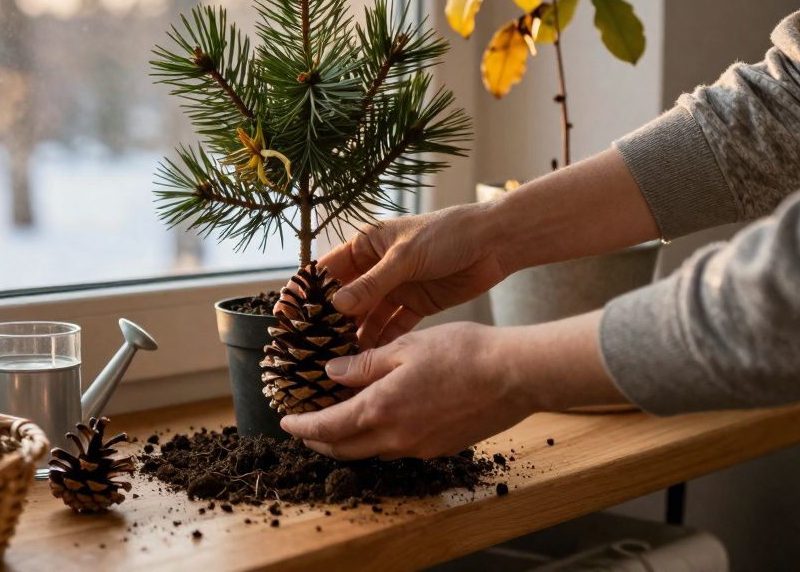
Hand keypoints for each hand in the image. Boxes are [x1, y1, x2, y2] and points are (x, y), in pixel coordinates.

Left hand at [280, 313, 625, 459]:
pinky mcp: (439, 449)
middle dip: (319, 441)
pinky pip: (398, 449)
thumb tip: (331, 372)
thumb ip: (364, 364)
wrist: (513, 376)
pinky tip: (384, 419)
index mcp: (380, 409)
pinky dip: (379, 438)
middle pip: (344, 449)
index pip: (327, 428)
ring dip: (349, 441)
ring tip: (341, 420)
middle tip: (307, 428)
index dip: (302, 427)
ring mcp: (419, 447)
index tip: (286, 423)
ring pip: (371, 451)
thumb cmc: (462, 352)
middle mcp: (395, 437)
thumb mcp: (405, 348)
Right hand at [319, 202, 510, 347]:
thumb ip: (373, 283)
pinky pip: (391, 328)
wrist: (493, 242)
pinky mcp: (415, 306)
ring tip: (335, 363)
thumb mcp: (406, 257)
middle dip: (326, 323)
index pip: (327, 270)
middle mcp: (376, 269)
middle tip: (307, 349)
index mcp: (367, 245)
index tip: (284, 313)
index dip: (305, 291)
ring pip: (366, 318)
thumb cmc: (447, 234)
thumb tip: (337, 306)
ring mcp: (396, 289)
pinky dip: (380, 343)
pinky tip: (366, 363)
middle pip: (344, 300)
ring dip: (353, 338)